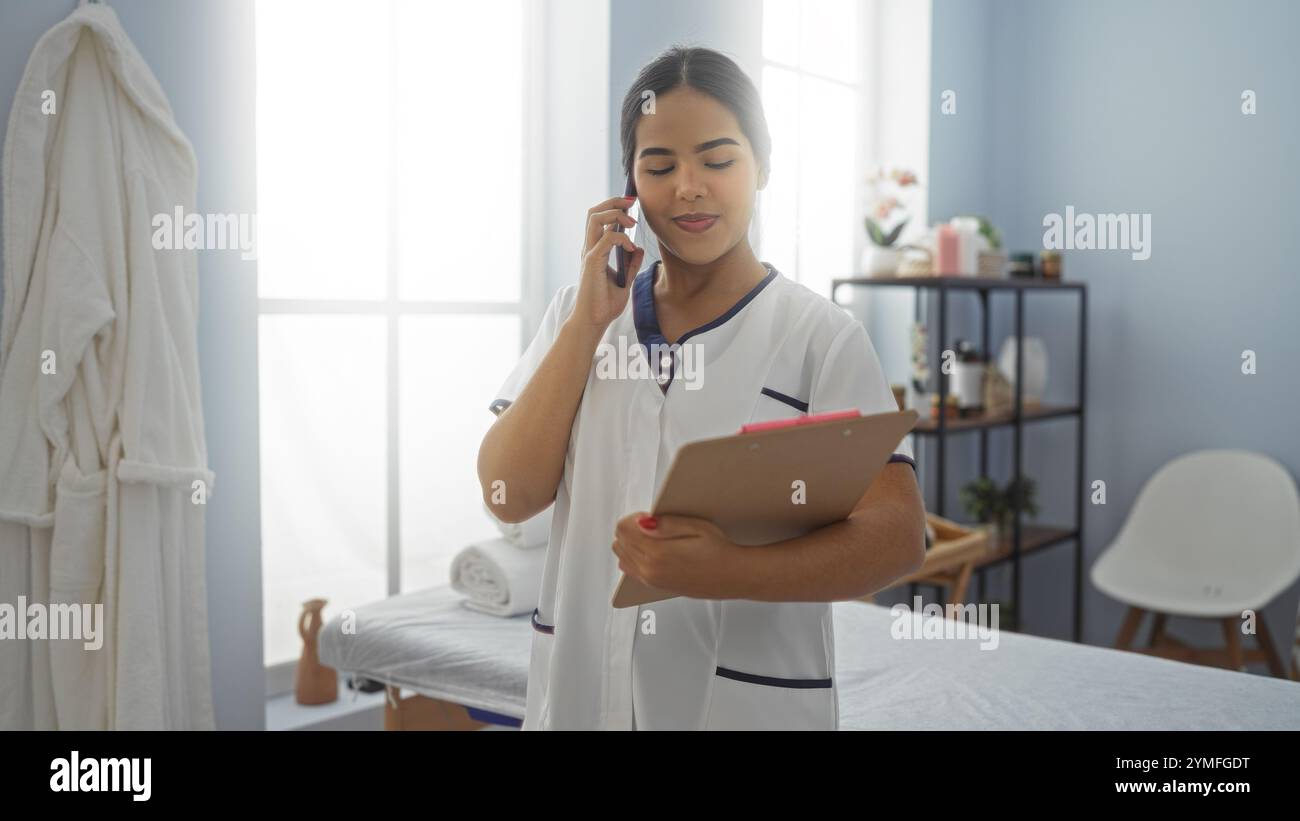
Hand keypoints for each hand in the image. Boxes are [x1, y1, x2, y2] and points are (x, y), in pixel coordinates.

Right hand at [573, 196, 643, 330]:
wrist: (594, 322)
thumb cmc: (604, 305)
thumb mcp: (624, 281)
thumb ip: (631, 265)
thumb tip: (638, 249)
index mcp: (595, 251)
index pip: (599, 219)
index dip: (614, 207)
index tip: (632, 206)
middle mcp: (590, 248)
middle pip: (594, 212)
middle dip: (613, 202)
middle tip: (632, 203)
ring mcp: (589, 254)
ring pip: (595, 218)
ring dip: (615, 214)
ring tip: (632, 222)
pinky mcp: (592, 262)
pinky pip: (606, 238)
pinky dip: (621, 237)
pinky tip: (630, 247)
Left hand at [611, 512, 742, 599]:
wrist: (733, 576)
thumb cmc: (719, 552)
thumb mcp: (696, 527)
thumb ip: (665, 524)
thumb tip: (642, 521)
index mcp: (657, 554)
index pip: (623, 530)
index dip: (633, 517)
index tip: (649, 516)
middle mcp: (650, 570)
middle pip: (619, 543)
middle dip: (630, 530)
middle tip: (652, 526)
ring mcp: (652, 581)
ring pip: (622, 557)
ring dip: (630, 544)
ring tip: (653, 538)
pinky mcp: (656, 586)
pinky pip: (630, 571)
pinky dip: (634, 558)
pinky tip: (651, 552)